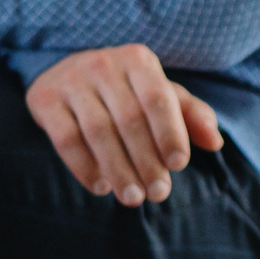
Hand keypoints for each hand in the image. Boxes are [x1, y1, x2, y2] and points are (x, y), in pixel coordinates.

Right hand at [26, 43, 222, 206]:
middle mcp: (103, 64)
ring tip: (133, 198)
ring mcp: (71, 80)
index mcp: (138, 60)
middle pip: (129, 119)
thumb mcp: (160, 95)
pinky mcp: (44, 99)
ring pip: (98, 132)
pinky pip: (66, 139)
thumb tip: (215, 143)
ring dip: (118, 169)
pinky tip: (101, 187)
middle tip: (158, 194)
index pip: (158, 98)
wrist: (66, 73)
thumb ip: (191, 115)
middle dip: (146, 161)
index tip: (178, 166)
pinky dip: (84, 167)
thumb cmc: (126, 91)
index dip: (170, 133)